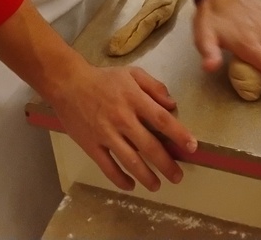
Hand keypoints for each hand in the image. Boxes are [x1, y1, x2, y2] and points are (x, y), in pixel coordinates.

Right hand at [49, 62, 196, 192]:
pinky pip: (107, 167)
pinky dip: (120, 179)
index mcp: (134, 99)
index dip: (178, 134)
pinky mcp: (91, 145)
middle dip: (166, 164)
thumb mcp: (132, 73)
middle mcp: (122, 118)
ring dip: (146, 176)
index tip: (192, 147)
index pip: (161, 120)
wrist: (69, 83)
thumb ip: (154, 86)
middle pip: (149, 146)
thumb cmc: (103, 78)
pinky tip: (130, 185)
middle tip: (178, 177)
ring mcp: (106, 134)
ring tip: (157, 186)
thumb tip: (172, 104)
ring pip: (130, 161)